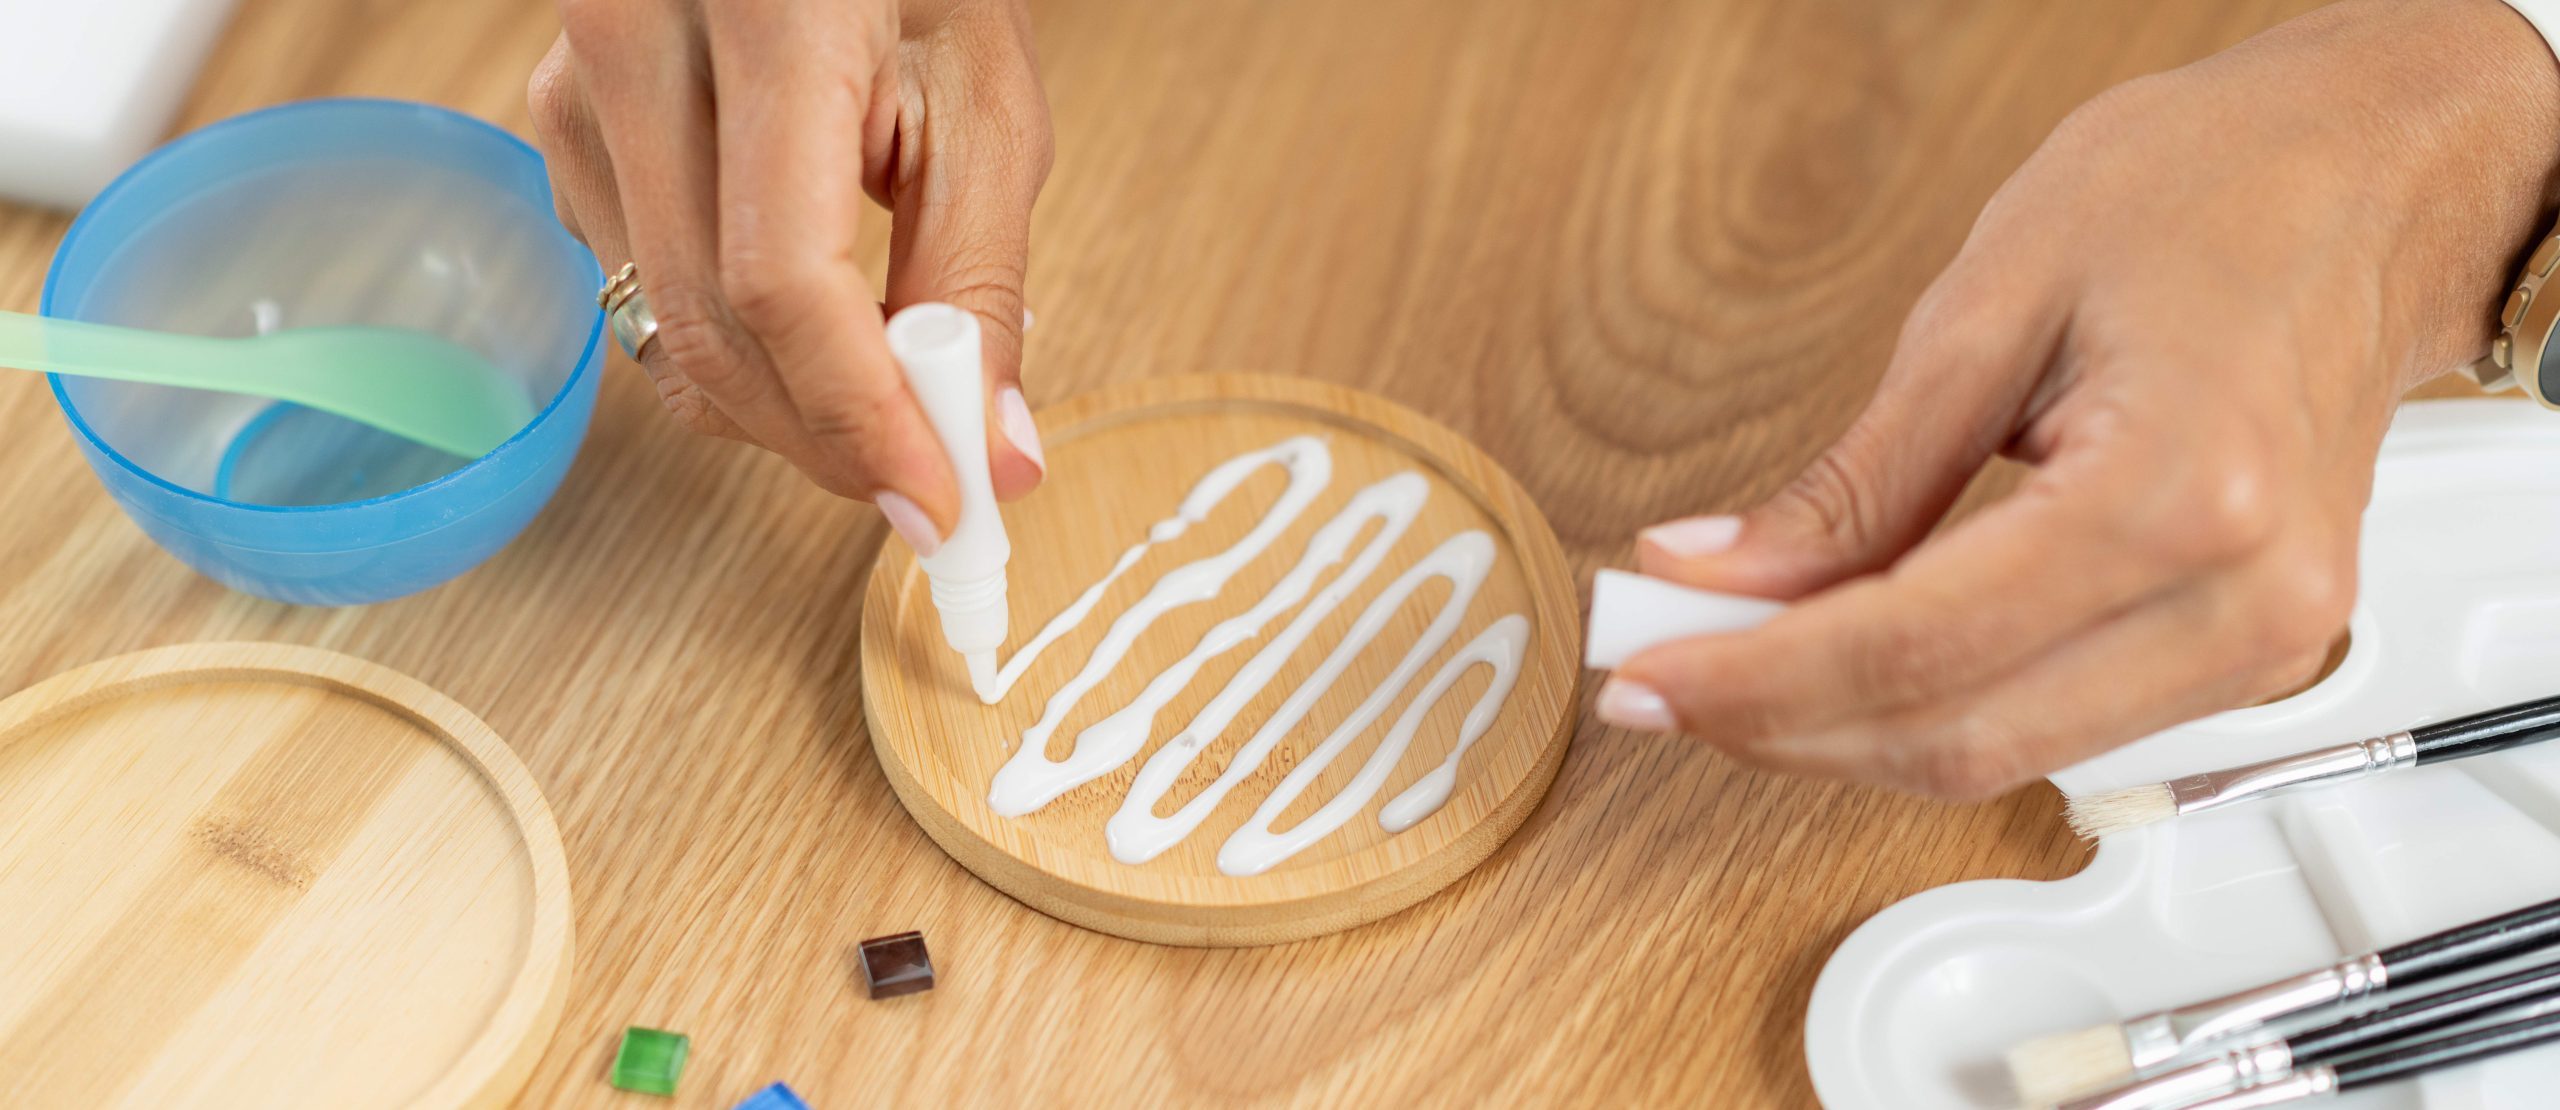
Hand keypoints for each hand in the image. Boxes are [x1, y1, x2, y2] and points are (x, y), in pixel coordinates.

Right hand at [528, 0, 1052, 549]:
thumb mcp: (984, 102)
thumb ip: (980, 282)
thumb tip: (990, 450)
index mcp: (766, 13)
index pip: (779, 279)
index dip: (860, 414)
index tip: (940, 495)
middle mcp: (634, 39)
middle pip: (709, 326)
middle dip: (827, 438)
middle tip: (929, 480)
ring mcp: (574, 84)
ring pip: (660, 330)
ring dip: (781, 404)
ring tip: (888, 389)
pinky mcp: (557, 122)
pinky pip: (634, 289)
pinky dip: (732, 343)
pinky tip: (809, 319)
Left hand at [1600, 0, 2559, 798]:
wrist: (2378, 175)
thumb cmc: (2216, 190)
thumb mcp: (1990, 302)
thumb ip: (1854, 478)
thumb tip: (1720, 573)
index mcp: (2183, 494)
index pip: (1918, 649)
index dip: (1757, 680)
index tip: (1647, 672)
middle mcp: (2243, 600)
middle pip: (1956, 739)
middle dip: (1779, 725)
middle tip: (1656, 681)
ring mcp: (2266, 642)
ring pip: (2001, 757)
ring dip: (1844, 732)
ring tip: (1726, 666)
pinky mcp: (2252, 652)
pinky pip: (2056, 726)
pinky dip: (1931, 707)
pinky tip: (1841, 664)